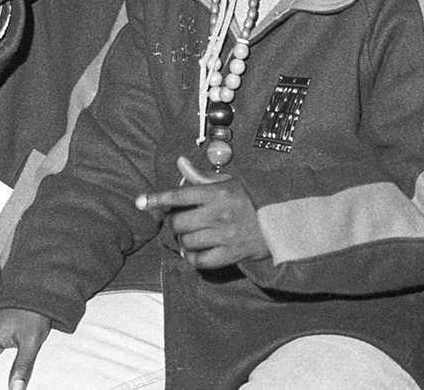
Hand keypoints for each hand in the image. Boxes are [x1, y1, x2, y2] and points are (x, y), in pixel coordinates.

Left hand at [134, 157, 268, 269]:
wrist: (283, 221)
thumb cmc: (253, 198)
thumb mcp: (230, 181)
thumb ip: (202, 176)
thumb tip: (180, 162)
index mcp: (218, 192)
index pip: (180, 194)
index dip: (157, 198)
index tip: (141, 201)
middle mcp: (219, 214)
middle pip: (179, 222)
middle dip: (174, 223)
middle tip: (180, 222)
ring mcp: (225, 236)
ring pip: (187, 242)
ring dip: (183, 241)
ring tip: (190, 236)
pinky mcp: (231, 254)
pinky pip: (200, 261)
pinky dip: (192, 258)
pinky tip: (194, 253)